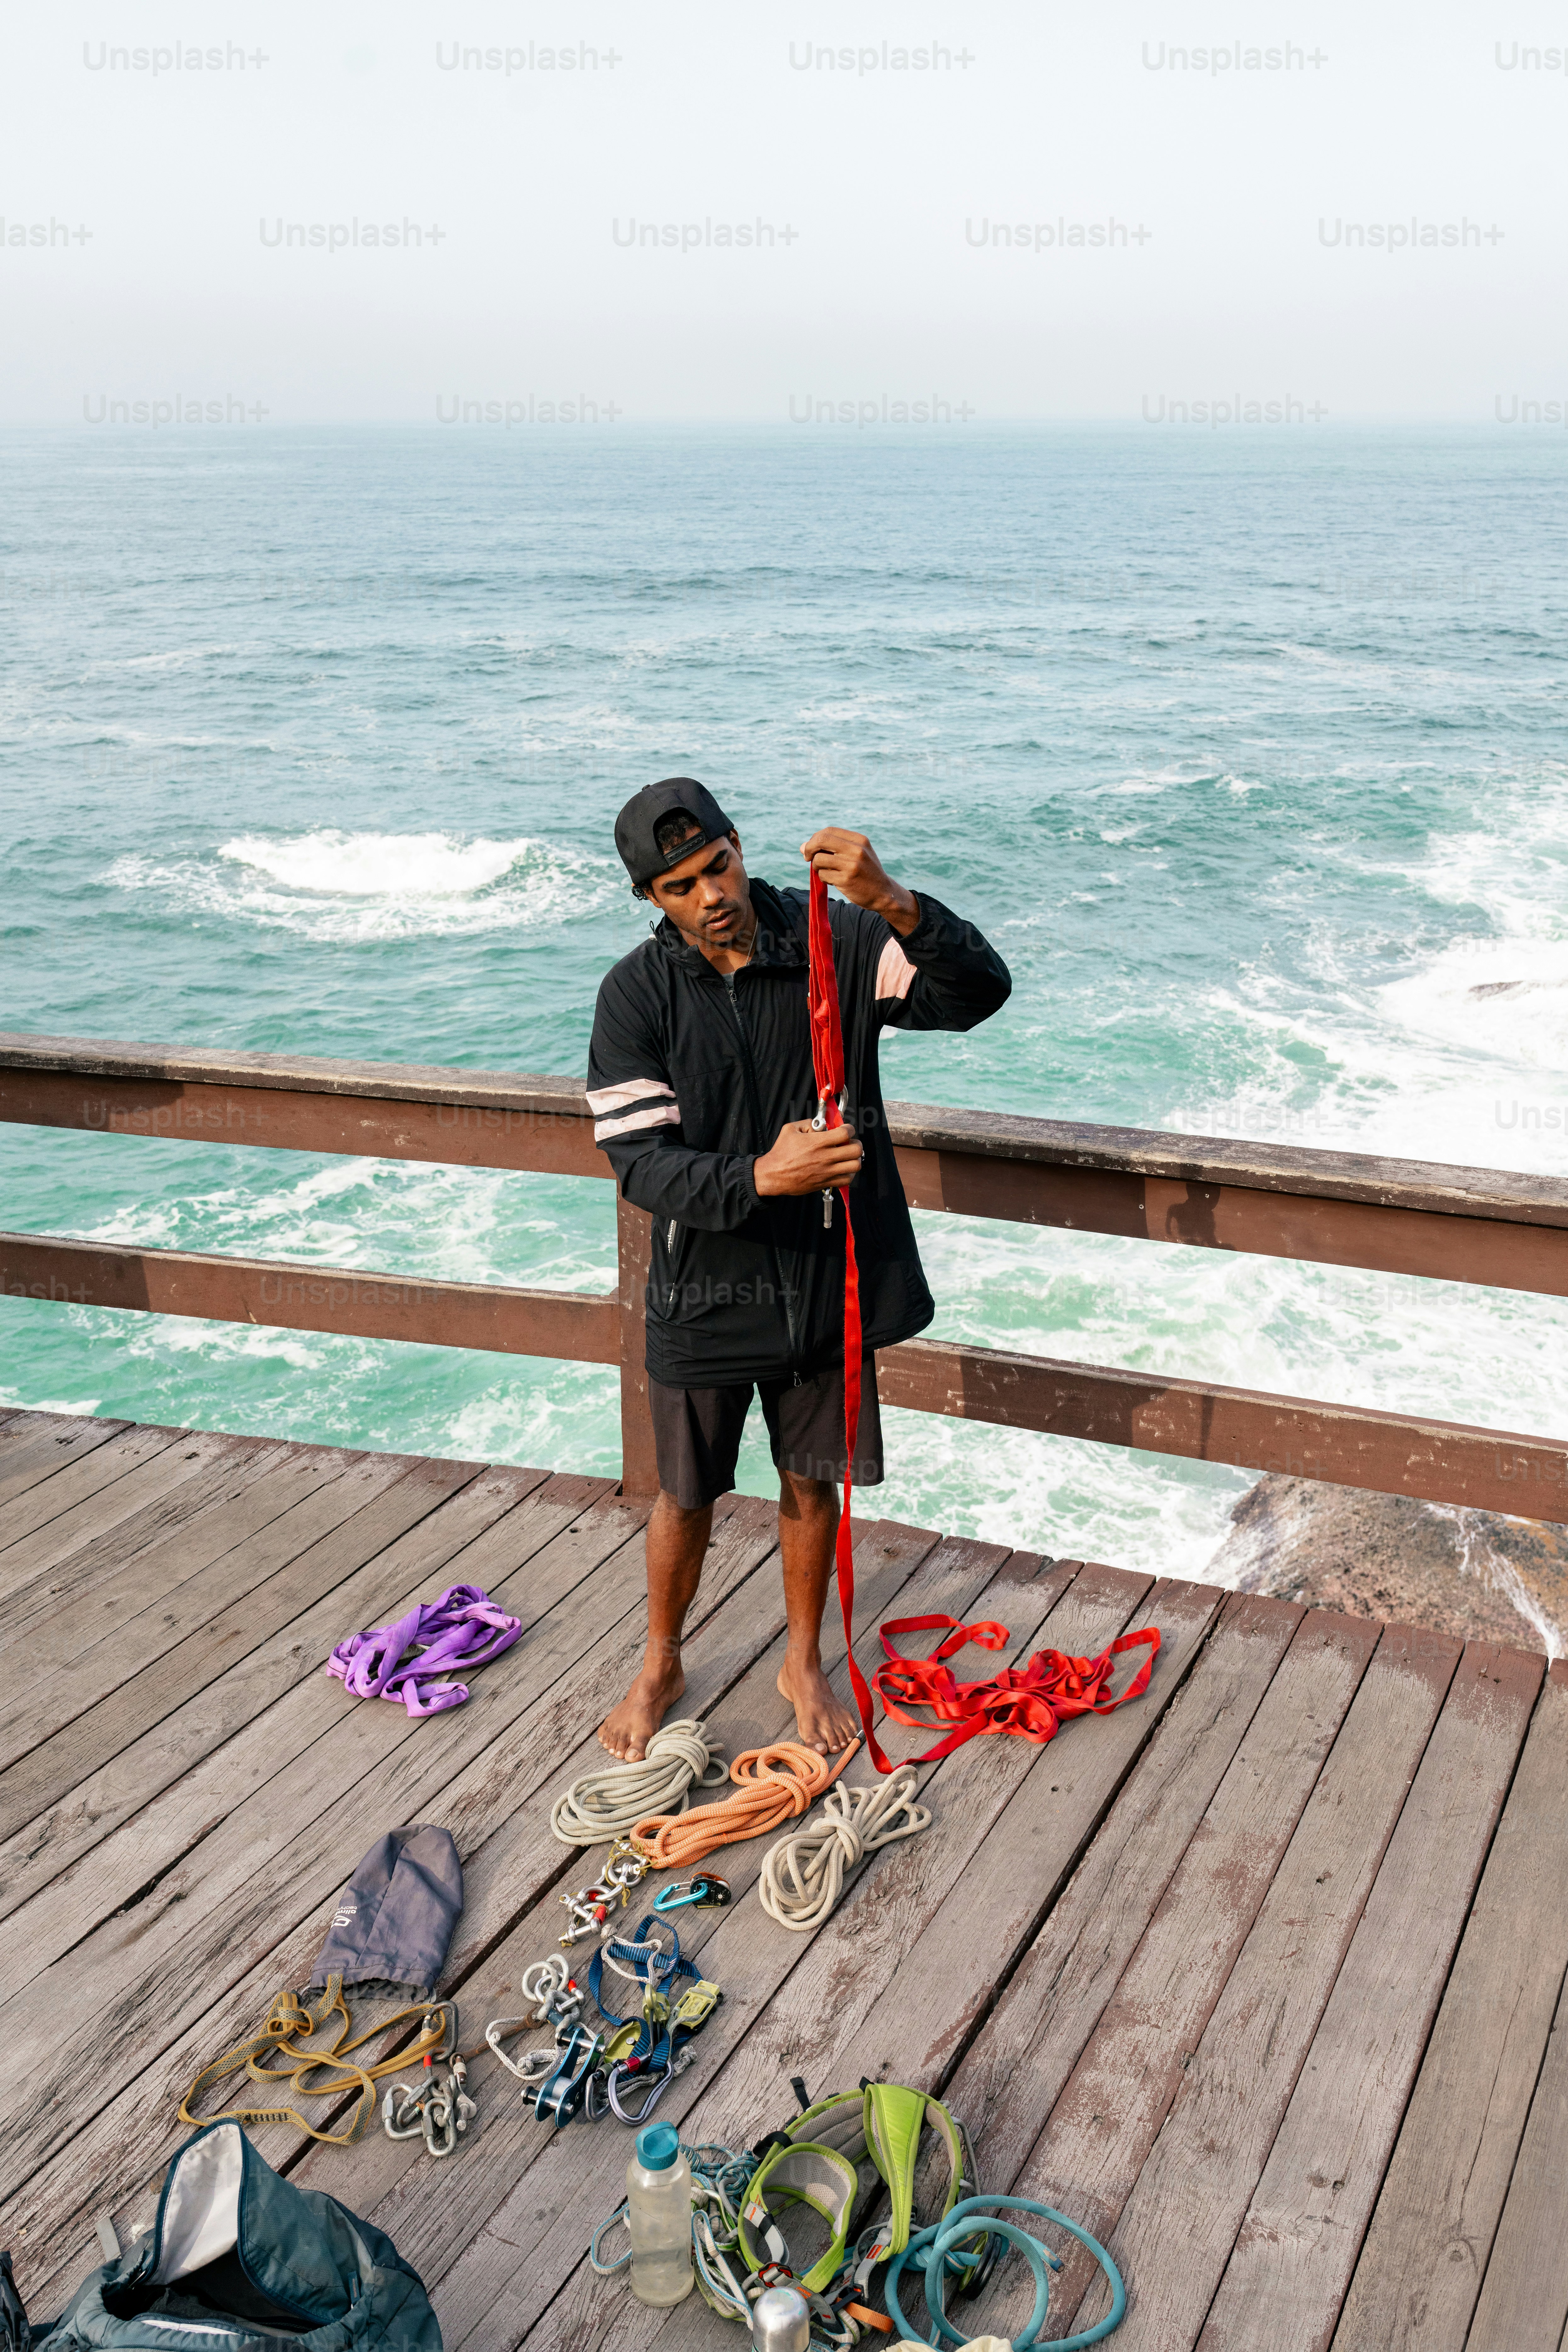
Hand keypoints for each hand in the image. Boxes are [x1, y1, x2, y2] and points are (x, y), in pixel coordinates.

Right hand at [753, 1117, 863, 1198]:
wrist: (773, 1175)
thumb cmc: (781, 1153)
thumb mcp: (790, 1129)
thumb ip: (808, 1123)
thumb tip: (821, 1125)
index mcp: (818, 1142)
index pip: (845, 1133)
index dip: (849, 1129)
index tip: (846, 1129)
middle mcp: (825, 1157)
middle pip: (856, 1149)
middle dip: (856, 1143)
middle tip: (850, 1143)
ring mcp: (827, 1171)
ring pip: (855, 1165)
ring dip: (855, 1159)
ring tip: (849, 1156)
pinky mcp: (826, 1182)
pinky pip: (847, 1179)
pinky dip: (849, 1173)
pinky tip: (843, 1168)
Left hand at [800, 828, 919, 935]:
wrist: (883, 893)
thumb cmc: (865, 872)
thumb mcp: (857, 853)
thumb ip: (834, 847)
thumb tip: (802, 847)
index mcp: (860, 840)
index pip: (829, 831)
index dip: (815, 838)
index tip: (812, 848)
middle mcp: (856, 850)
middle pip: (821, 840)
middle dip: (809, 848)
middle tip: (807, 857)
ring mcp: (851, 865)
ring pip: (819, 859)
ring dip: (816, 866)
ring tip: (826, 871)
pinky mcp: (846, 880)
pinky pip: (823, 875)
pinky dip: (823, 878)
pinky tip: (833, 881)